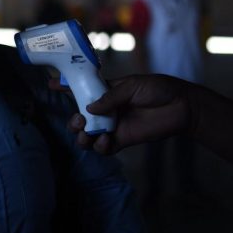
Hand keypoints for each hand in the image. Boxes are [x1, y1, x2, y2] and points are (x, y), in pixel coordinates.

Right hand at [54, 74, 193, 153]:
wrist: (181, 107)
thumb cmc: (159, 89)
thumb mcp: (133, 85)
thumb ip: (111, 96)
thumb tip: (89, 109)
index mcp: (106, 92)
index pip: (82, 90)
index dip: (66, 87)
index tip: (51, 84)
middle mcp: (106, 110)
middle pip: (80, 117)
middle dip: (73, 121)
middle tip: (79, 122)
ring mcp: (113, 126)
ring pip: (88, 134)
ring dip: (81, 136)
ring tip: (87, 134)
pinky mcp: (122, 140)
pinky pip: (103, 148)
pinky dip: (99, 146)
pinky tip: (104, 141)